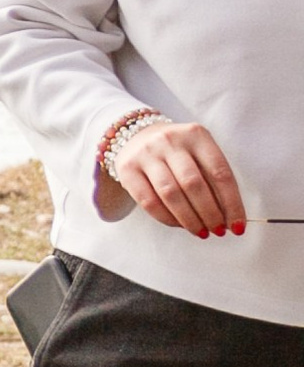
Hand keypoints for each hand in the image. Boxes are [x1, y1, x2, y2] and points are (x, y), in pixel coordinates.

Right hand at [104, 115, 245, 237]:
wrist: (138, 136)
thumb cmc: (178, 152)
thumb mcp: (199, 154)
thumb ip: (214, 180)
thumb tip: (230, 218)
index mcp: (196, 135)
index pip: (220, 172)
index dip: (232, 203)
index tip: (238, 226)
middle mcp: (170, 140)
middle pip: (194, 184)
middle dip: (210, 214)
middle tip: (218, 231)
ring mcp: (146, 153)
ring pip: (171, 194)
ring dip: (190, 219)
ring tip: (201, 232)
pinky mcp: (128, 169)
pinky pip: (149, 201)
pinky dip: (167, 219)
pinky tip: (179, 225)